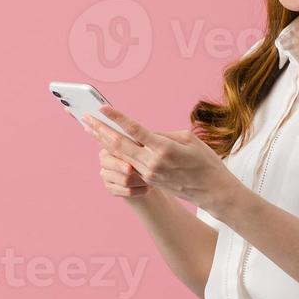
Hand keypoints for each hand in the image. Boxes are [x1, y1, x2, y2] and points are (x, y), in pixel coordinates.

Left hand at [83, 105, 243, 215]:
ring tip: (90, 129)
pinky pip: (130, 164)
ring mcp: (149, 174)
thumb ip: (162, 134)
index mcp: (164, 148)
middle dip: (100, 131)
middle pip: (120, 145)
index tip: (102, 108)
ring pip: (121, 155)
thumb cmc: (205, 161)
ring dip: (104, 142)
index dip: (117, 119)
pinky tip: (107, 144)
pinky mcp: (149, 180)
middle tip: (85, 118)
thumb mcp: (187, 139)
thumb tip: (143, 133)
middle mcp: (153, 163)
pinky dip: (117, 153)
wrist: (212, 190)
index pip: (135, 131)